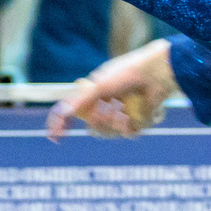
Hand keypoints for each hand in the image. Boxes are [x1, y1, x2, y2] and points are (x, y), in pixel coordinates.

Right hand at [46, 39, 176, 140]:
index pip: (72, 114)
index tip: (55, 137)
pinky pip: (128, 133)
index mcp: (92, 96)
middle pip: (93, 128)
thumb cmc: (125, 73)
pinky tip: (138, 107)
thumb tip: (60, 113)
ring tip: (124, 105)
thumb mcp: (97, 85)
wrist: (155, 73)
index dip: (62, 125)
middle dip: (100, 119)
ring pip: (110, 133)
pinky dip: (132, 122)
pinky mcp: (137, 122)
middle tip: (108, 105)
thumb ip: (77, 100)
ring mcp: (121, 116)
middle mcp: (104, 106)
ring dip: (115, 121)